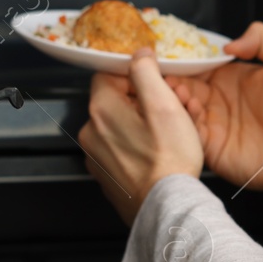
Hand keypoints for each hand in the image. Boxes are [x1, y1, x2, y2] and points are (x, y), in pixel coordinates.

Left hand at [78, 48, 204, 224]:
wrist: (167, 207)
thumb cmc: (169, 160)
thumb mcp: (164, 104)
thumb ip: (146, 72)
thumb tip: (139, 54)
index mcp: (101, 110)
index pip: (108, 74)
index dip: (135, 76)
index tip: (156, 86)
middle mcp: (91, 132)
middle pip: (114, 101)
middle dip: (142, 101)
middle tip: (171, 111)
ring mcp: (96, 157)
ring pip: (118, 126)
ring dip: (140, 124)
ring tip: (168, 135)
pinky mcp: (105, 176)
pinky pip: (119, 149)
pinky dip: (136, 147)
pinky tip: (158, 154)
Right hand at [166, 22, 262, 211]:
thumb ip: (261, 36)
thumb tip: (229, 45)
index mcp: (233, 79)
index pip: (200, 66)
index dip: (184, 60)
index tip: (170, 53)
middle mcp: (220, 100)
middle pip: (184, 85)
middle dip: (172, 77)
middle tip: (165, 72)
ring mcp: (214, 123)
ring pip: (181, 107)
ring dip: (175, 97)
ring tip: (177, 89)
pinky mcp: (210, 146)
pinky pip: (187, 131)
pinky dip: (183, 118)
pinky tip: (190, 107)